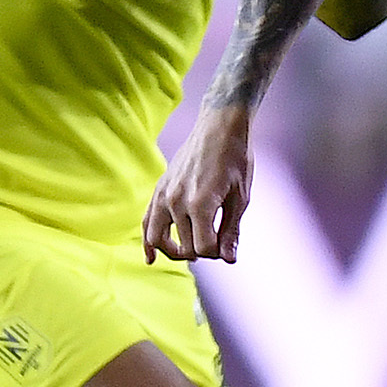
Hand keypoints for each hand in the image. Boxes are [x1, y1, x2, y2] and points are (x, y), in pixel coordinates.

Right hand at [143, 107, 253, 263]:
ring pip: (157, 239)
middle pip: (186, 247)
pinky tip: (151, 258)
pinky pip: (146, 222)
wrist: (219, 126)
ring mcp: (164, 195)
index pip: (204, 248)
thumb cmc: (235, 159)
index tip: (227, 241)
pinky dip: (147, 242)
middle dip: (203, 250)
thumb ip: (231, 230)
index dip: (218, 252)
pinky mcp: (159, 189)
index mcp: (200, 204)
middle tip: (217, 239)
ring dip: (173, 251)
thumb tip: (228, 260)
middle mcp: (177, 201)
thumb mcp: (241, 197)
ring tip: (188, 252)